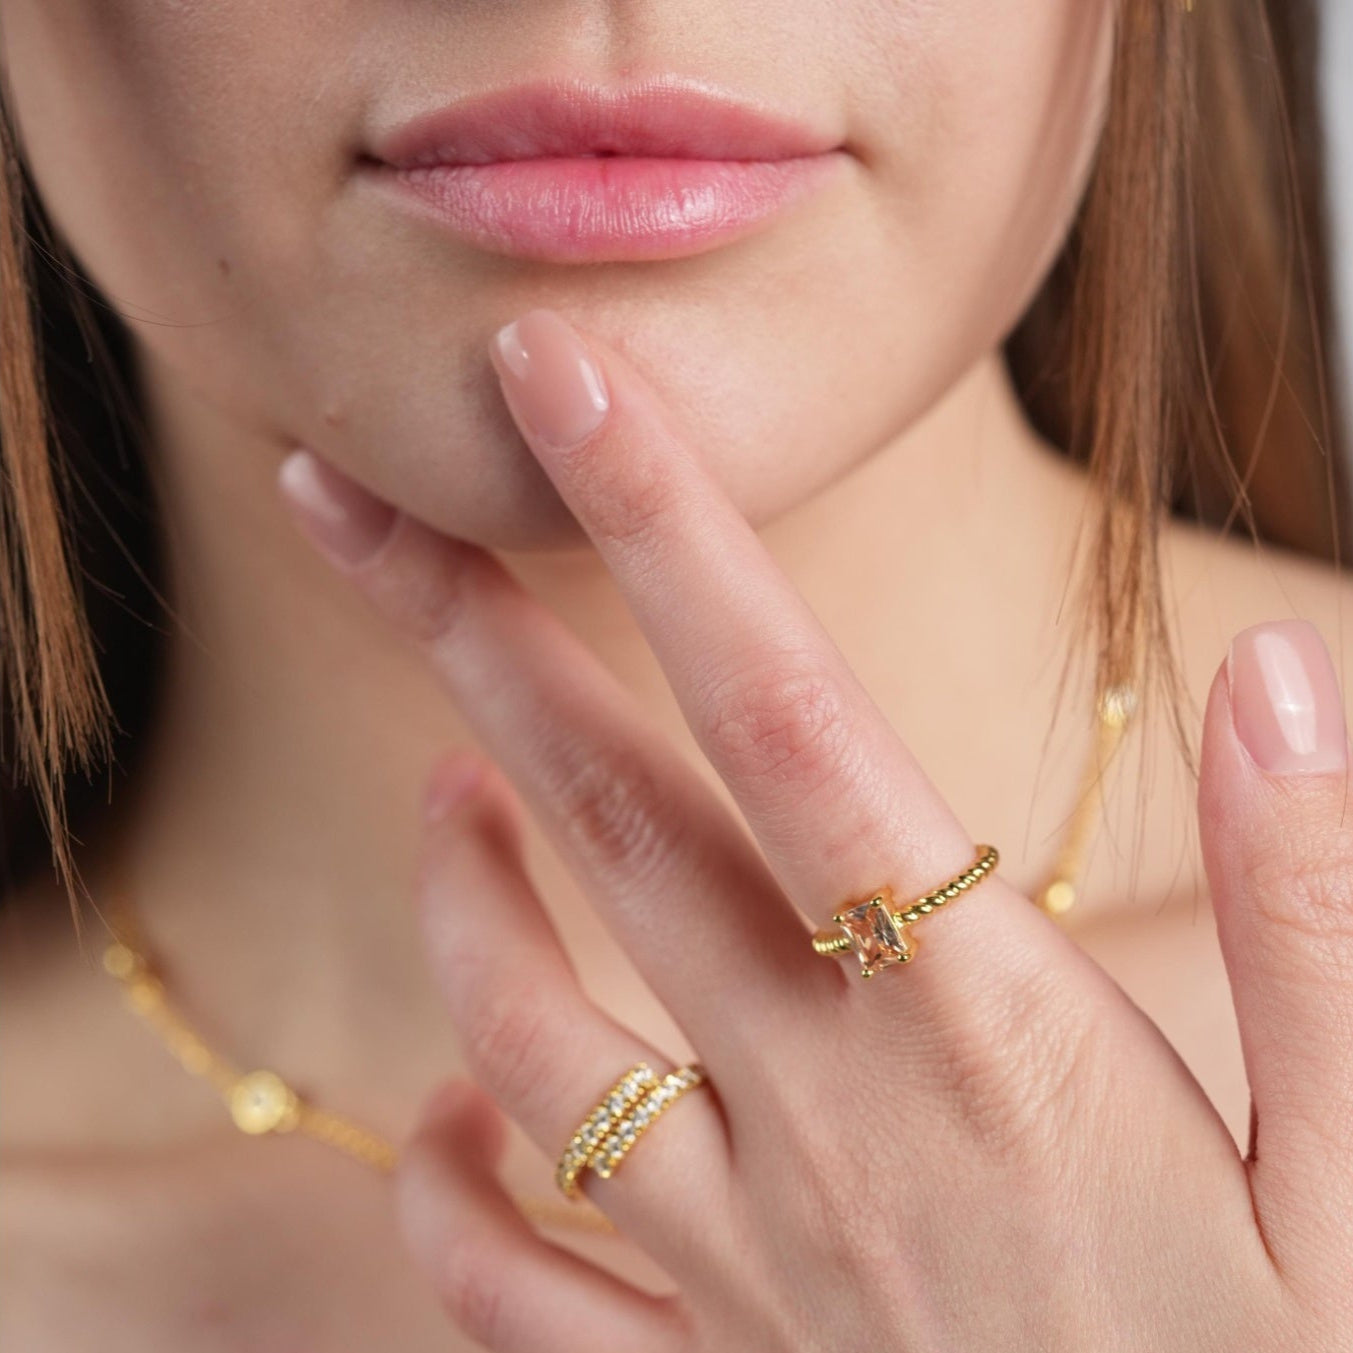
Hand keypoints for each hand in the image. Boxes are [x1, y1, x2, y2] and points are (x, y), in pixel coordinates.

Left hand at [277, 308, 1351, 1350]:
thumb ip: (1311, 906)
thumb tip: (1278, 678)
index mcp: (985, 1033)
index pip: (789, 705)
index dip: (673, 521)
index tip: (563, 386)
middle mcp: (826, 1119)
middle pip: (608, 815)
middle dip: (472, 629)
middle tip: (358, 498)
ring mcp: (744, 1267)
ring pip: (527, 1032)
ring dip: (455, 888)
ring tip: (437, 777)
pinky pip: (520, 1288)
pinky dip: (455, 1193)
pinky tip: (450, 1120)